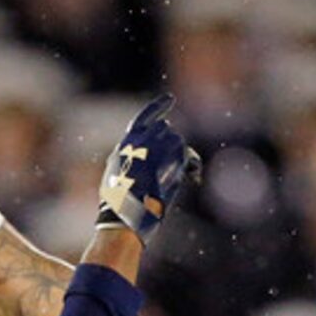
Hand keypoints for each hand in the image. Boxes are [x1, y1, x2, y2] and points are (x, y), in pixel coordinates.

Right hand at [95, 95, 200, 240]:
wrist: (124, 216)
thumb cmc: (124, 205)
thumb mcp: (124, 177)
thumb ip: (140, 161)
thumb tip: (170, 160)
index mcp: (125, 146)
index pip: (144, 119)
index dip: (159, 107)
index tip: (171, 99)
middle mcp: (137, 142)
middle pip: (164, 129)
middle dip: (173, 144)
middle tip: (177, 162)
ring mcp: (150, 149)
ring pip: (175, 140)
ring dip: (179, 156)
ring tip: (172, 177)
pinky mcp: (163, 162)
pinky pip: (184, 154)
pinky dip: (190, 165)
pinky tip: (190, 176)